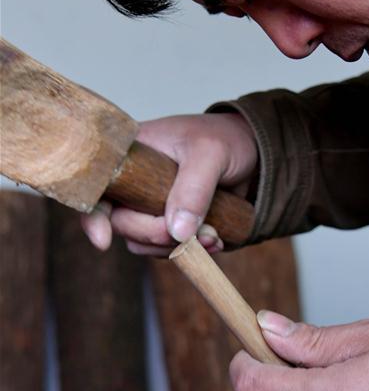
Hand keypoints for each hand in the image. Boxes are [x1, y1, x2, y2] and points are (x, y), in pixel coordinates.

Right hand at [82, 112, 258, 254]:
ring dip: (176, 248)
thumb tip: (176, 231)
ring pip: (143, 242)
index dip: (93, 216)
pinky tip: (216, 239)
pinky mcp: (170, 225)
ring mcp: (149, 207)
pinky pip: (167, 249)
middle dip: (154, 234)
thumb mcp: (210, 153)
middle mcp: (133, 183)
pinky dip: (190, 252)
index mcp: (129, 155)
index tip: (103, 241)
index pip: (96, 188)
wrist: (253, 153)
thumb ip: (193, 189)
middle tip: (190, 232)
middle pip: (121, 223)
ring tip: (212, 235)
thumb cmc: (225, 139)